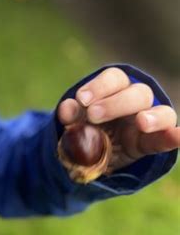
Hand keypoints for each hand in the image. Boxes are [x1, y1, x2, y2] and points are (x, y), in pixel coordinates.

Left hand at [57, 67, 179, 171]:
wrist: (91, 155)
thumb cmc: (85, 129)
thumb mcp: (74, 122)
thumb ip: (72, 115)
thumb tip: (66, 109)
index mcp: (115, 90)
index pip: (114, 79)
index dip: (100, 86)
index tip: (82, 99)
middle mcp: (136, 101)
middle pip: (136, 93)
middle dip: (115, 103)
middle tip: (94, 115)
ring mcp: (149, 121)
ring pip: (161, 111)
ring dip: (152, 116)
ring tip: (141, 123)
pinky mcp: (153, 143)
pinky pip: (167, 137)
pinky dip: (174, 136)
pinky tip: (178, 136)